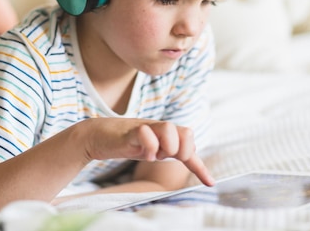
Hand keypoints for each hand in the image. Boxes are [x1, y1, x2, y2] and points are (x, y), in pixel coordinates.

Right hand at [78, 118, 214, 186]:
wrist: (98, 136)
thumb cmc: (127, 143)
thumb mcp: (151, 150)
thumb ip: (167, 151)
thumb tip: (188, 158)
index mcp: (168, 134)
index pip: (190, 147)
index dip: (200, 167)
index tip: (210, 183)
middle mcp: (161, 128)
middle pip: (188, 133)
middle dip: (182, 151)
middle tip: (165, 157)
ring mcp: (147, 127)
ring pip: (170, 129)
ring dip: (166, 147)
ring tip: (153, 155)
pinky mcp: (131, 130)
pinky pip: (147, 133)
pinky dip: (148, 146)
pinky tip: (142, 153)